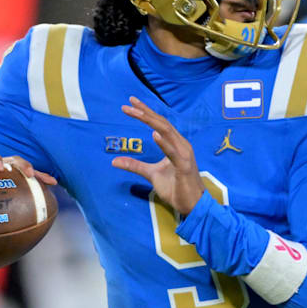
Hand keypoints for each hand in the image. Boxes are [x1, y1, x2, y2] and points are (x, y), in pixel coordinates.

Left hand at [112, 96, 204, 214]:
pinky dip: (164, 142)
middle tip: (129, 102)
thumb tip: (114, 161)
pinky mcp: (184, 166)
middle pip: (161, 123)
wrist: (192, 205)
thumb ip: (135, 165)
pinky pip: (173, 152)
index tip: (131, 103)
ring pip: (167, 132)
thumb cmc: (175, 188)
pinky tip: (153, 134)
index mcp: (175, 144)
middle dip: (145, 112)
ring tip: (137, 112)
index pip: (158, 124)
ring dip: (151, 121)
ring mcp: (184, 154)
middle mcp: (181, 144)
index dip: (145, 112)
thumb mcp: (151, 174)